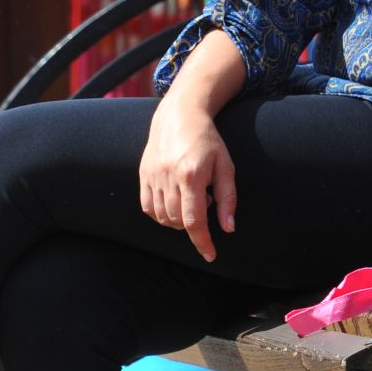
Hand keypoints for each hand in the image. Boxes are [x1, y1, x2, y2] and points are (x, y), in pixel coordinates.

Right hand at [139, 100, 237, 262]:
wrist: (179, 115)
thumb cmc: (207, 140)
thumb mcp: (226, 166)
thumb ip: (228, 198)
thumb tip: (228, 228)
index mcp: (191, 175)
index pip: (195, 221)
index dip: (202, 242)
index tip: (210, 255)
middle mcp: (168, 177)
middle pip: (177, 221)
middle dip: (194, 224)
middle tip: (205, 201)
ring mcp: (152, 176)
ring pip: (162, 217)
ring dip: (178, 220)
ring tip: (190, 198)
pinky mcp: (143, 174)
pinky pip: (147, 207)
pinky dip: (160, 214)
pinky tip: (173, 202)